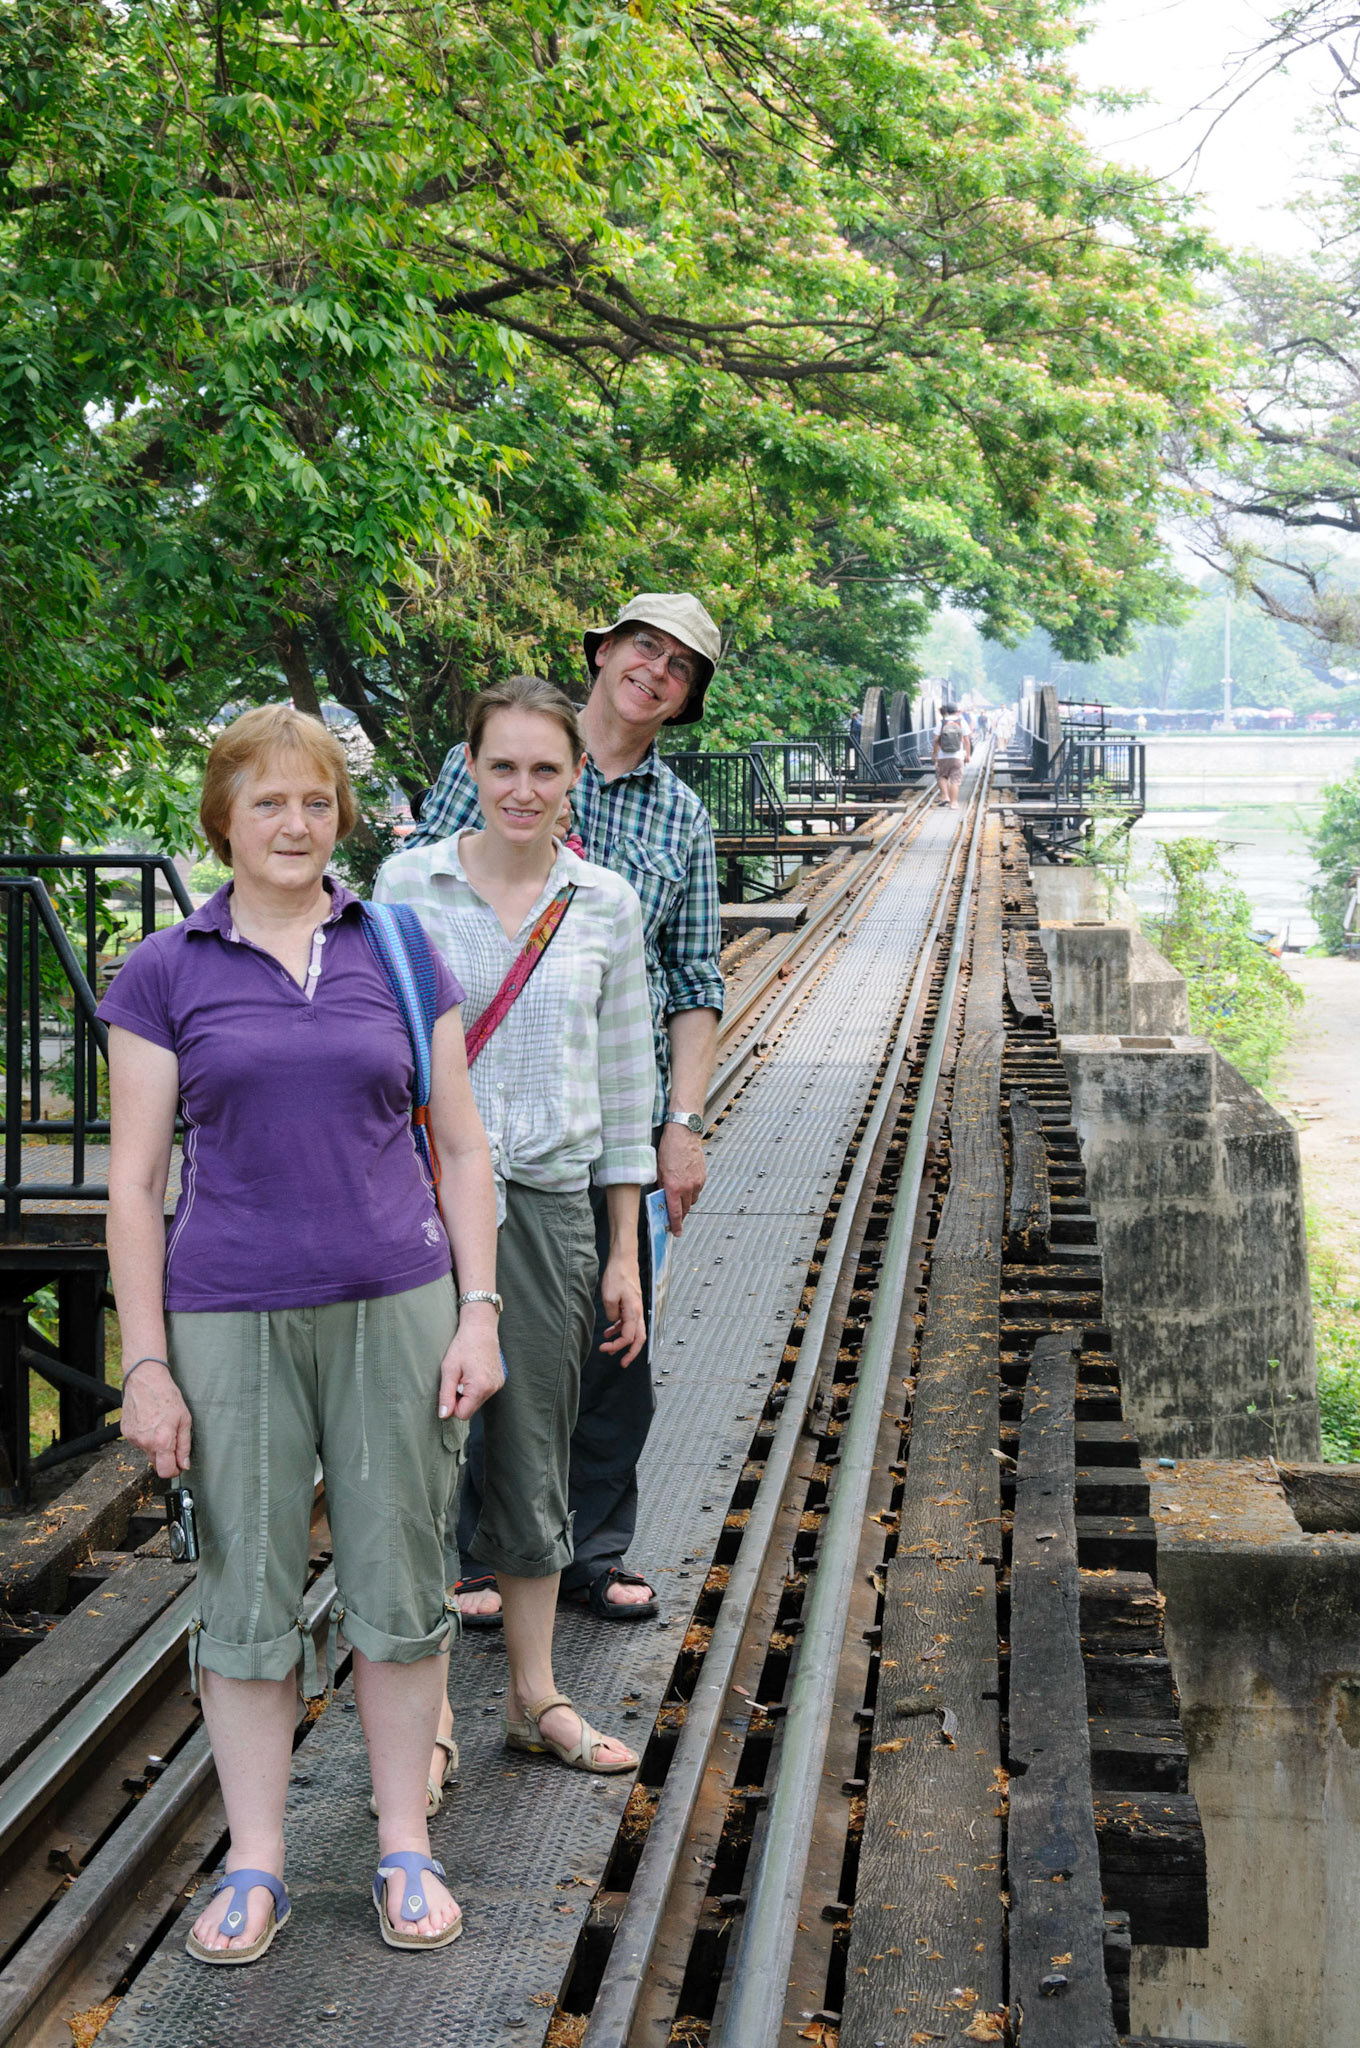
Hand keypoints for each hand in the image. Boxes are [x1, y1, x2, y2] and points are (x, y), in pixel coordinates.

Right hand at [120, 1362, 192, 1477]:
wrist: (145, 1380)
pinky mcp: (126, 1433)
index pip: (165, 1471)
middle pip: (156, 1463)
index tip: (179, 1466)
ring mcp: (133, 1438)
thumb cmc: (167, 1396)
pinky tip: (150, 1422)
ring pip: (147, 1452)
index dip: (174, 1471)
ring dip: (155, 1445)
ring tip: (160, 1425)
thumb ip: (184, 1446)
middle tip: (172, 1438)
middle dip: (166, 1456)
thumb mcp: (184, 1420)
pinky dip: (145, 1437)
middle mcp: (145, 1442)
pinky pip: (138, 1442)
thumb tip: (184, 1464)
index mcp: (162, 1440)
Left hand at [439, 1310, 503, 1419]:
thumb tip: (444, 1415)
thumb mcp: (449, 1369)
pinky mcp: (500, 1380)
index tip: (451, 1387)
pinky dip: (477, 1386)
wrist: (480, 1327)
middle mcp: (493, 1389)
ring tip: (466, 1372)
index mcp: (480, 1388)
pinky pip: (484, 1392)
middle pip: (471, 1408)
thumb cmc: (463, 1346)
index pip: (462, 1414)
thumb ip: (446, 1395)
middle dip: (461, 1397)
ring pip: (477, 1400)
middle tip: (458, 1377)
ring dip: (468, 1391)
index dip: (452, 1404)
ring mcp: (498, 1384)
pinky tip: (474, 1370)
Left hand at [599, 1255, 645, 1365]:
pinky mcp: (631, 1304)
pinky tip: (609, 1332)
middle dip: (631, 1353)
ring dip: (623, 1341)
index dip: (617, 1346)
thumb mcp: (608, 1296)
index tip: (604, 1348)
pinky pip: (628, 1322)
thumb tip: (613, 1322)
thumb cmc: (617, 1275)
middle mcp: (638, 1312)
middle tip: (622, 1363)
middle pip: (639, 1338)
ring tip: (609, 1348)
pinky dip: (619, 1329)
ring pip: (634, 1331)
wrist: (624, 1260)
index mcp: (634, 1312)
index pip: (629, 1337)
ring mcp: (635, 1308)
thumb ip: (611, 1313)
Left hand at [656, 1123, 705, 1235]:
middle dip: (680, 1215)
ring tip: (679, 1196)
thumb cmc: (669, 1148)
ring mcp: (697, 1182)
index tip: (676, 1233)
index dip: (675, 1225)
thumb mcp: (658, 1169)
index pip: (675, 1213)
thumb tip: (661, 1198)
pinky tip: (685, 1184)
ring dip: (685, 1202)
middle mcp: (687, 1187)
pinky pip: (697, 1191)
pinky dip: (691, 1192)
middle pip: (685, 1209)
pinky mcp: (703, 1176)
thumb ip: (661, 1186)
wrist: (683, 1134)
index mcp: (673, 1187)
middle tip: (674, 1217)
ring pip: (692, 1201)